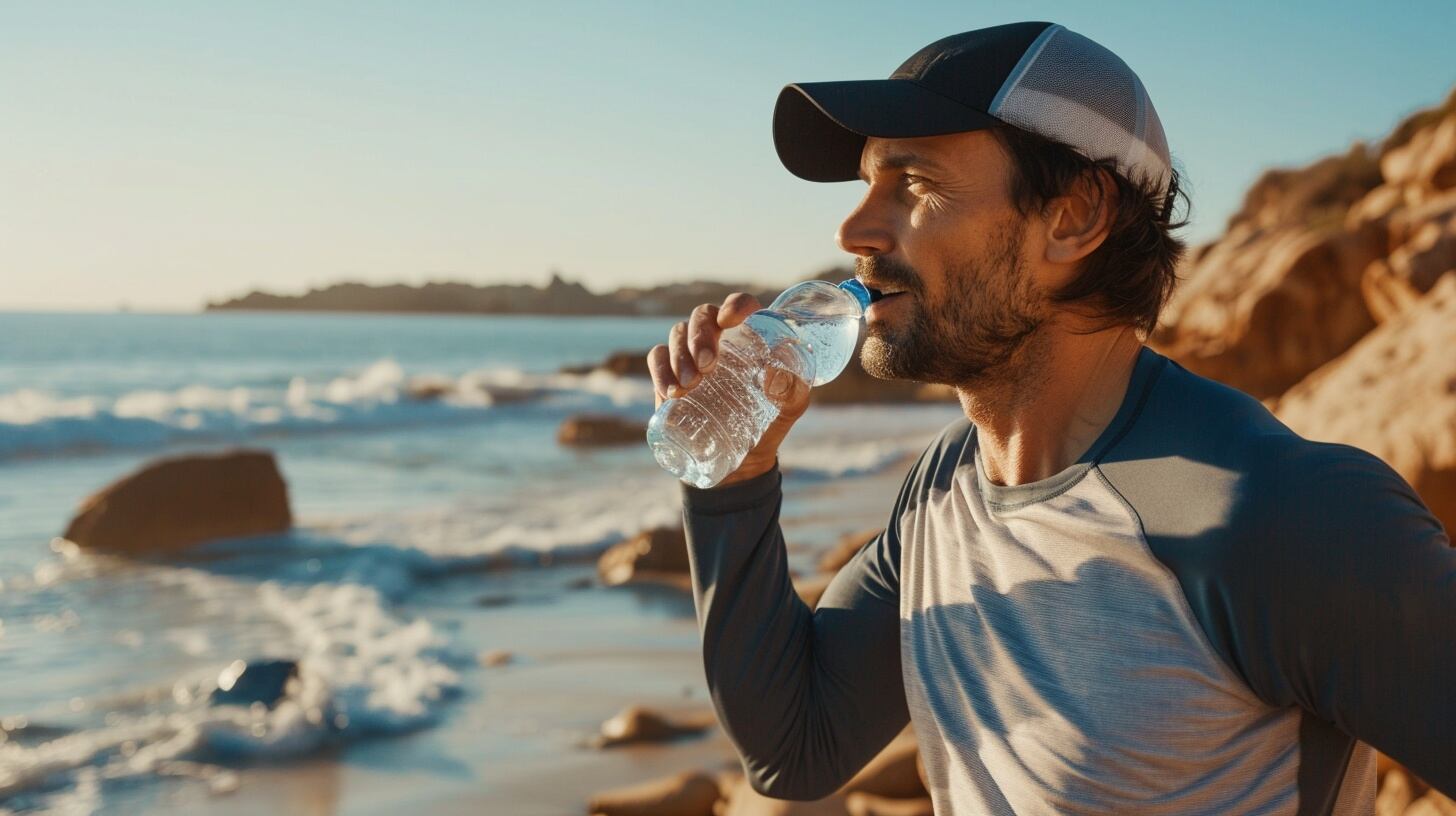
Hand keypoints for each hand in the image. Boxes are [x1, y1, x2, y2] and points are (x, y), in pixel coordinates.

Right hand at [647, 293, 811, 486]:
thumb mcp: (791, 408)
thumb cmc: (771, 421)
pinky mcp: (670, 374)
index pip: (741, 306)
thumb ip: (793, 392)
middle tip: (707, 365)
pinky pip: (657, 359)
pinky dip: (660, 371)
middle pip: (703, 317)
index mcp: (749, 335)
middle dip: (700, 336)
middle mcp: (719, 338)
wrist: (744, 457)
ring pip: (677, 334)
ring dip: (679, 355)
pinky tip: (670, 392)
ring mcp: (691, 354)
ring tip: (689, 385)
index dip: (735, 305)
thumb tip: (776, 375)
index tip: (729, 321)